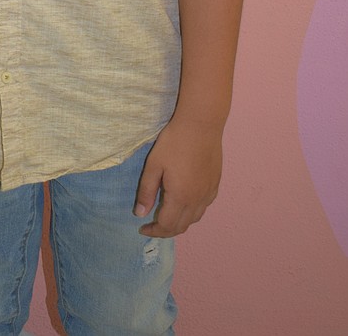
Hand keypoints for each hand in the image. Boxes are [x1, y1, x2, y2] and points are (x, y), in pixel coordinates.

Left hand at [134, 117, 222, 237]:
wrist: (201, 125)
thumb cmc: (174, 142)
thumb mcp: (154, 165)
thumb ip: (146, 191)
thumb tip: (140, 214)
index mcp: (180, 197)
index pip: (167, 226)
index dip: (154, 230)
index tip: (142, 228)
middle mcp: (197, 201)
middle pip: (182, 226)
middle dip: (166, 230)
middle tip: (152, 225)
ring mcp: (209, 193)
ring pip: (194, 218)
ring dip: (179, 222)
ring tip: (167, 215)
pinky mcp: (215, 185)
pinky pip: (203, 207)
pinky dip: (191, 212)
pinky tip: (184, 202)